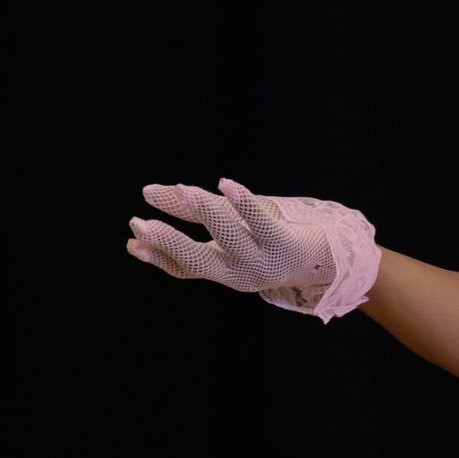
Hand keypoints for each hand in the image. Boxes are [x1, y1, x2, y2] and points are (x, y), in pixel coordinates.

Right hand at [126, 179, 378, 321]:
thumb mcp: (228, 236)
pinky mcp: (285, 241)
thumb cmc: (270, 244)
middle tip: (139, 225)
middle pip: (199, 260)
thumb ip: (191, 220)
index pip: (183, 268)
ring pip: (228, 237)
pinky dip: (243, 204)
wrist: (328, 260)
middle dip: (168, 242)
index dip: (156, 255)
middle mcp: (241, 273)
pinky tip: (226, 184)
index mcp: (224, 272)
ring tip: (182, 193)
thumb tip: (145, 205)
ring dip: (204, 214)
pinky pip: (262, 221)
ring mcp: (264, 258)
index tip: (131, 240)